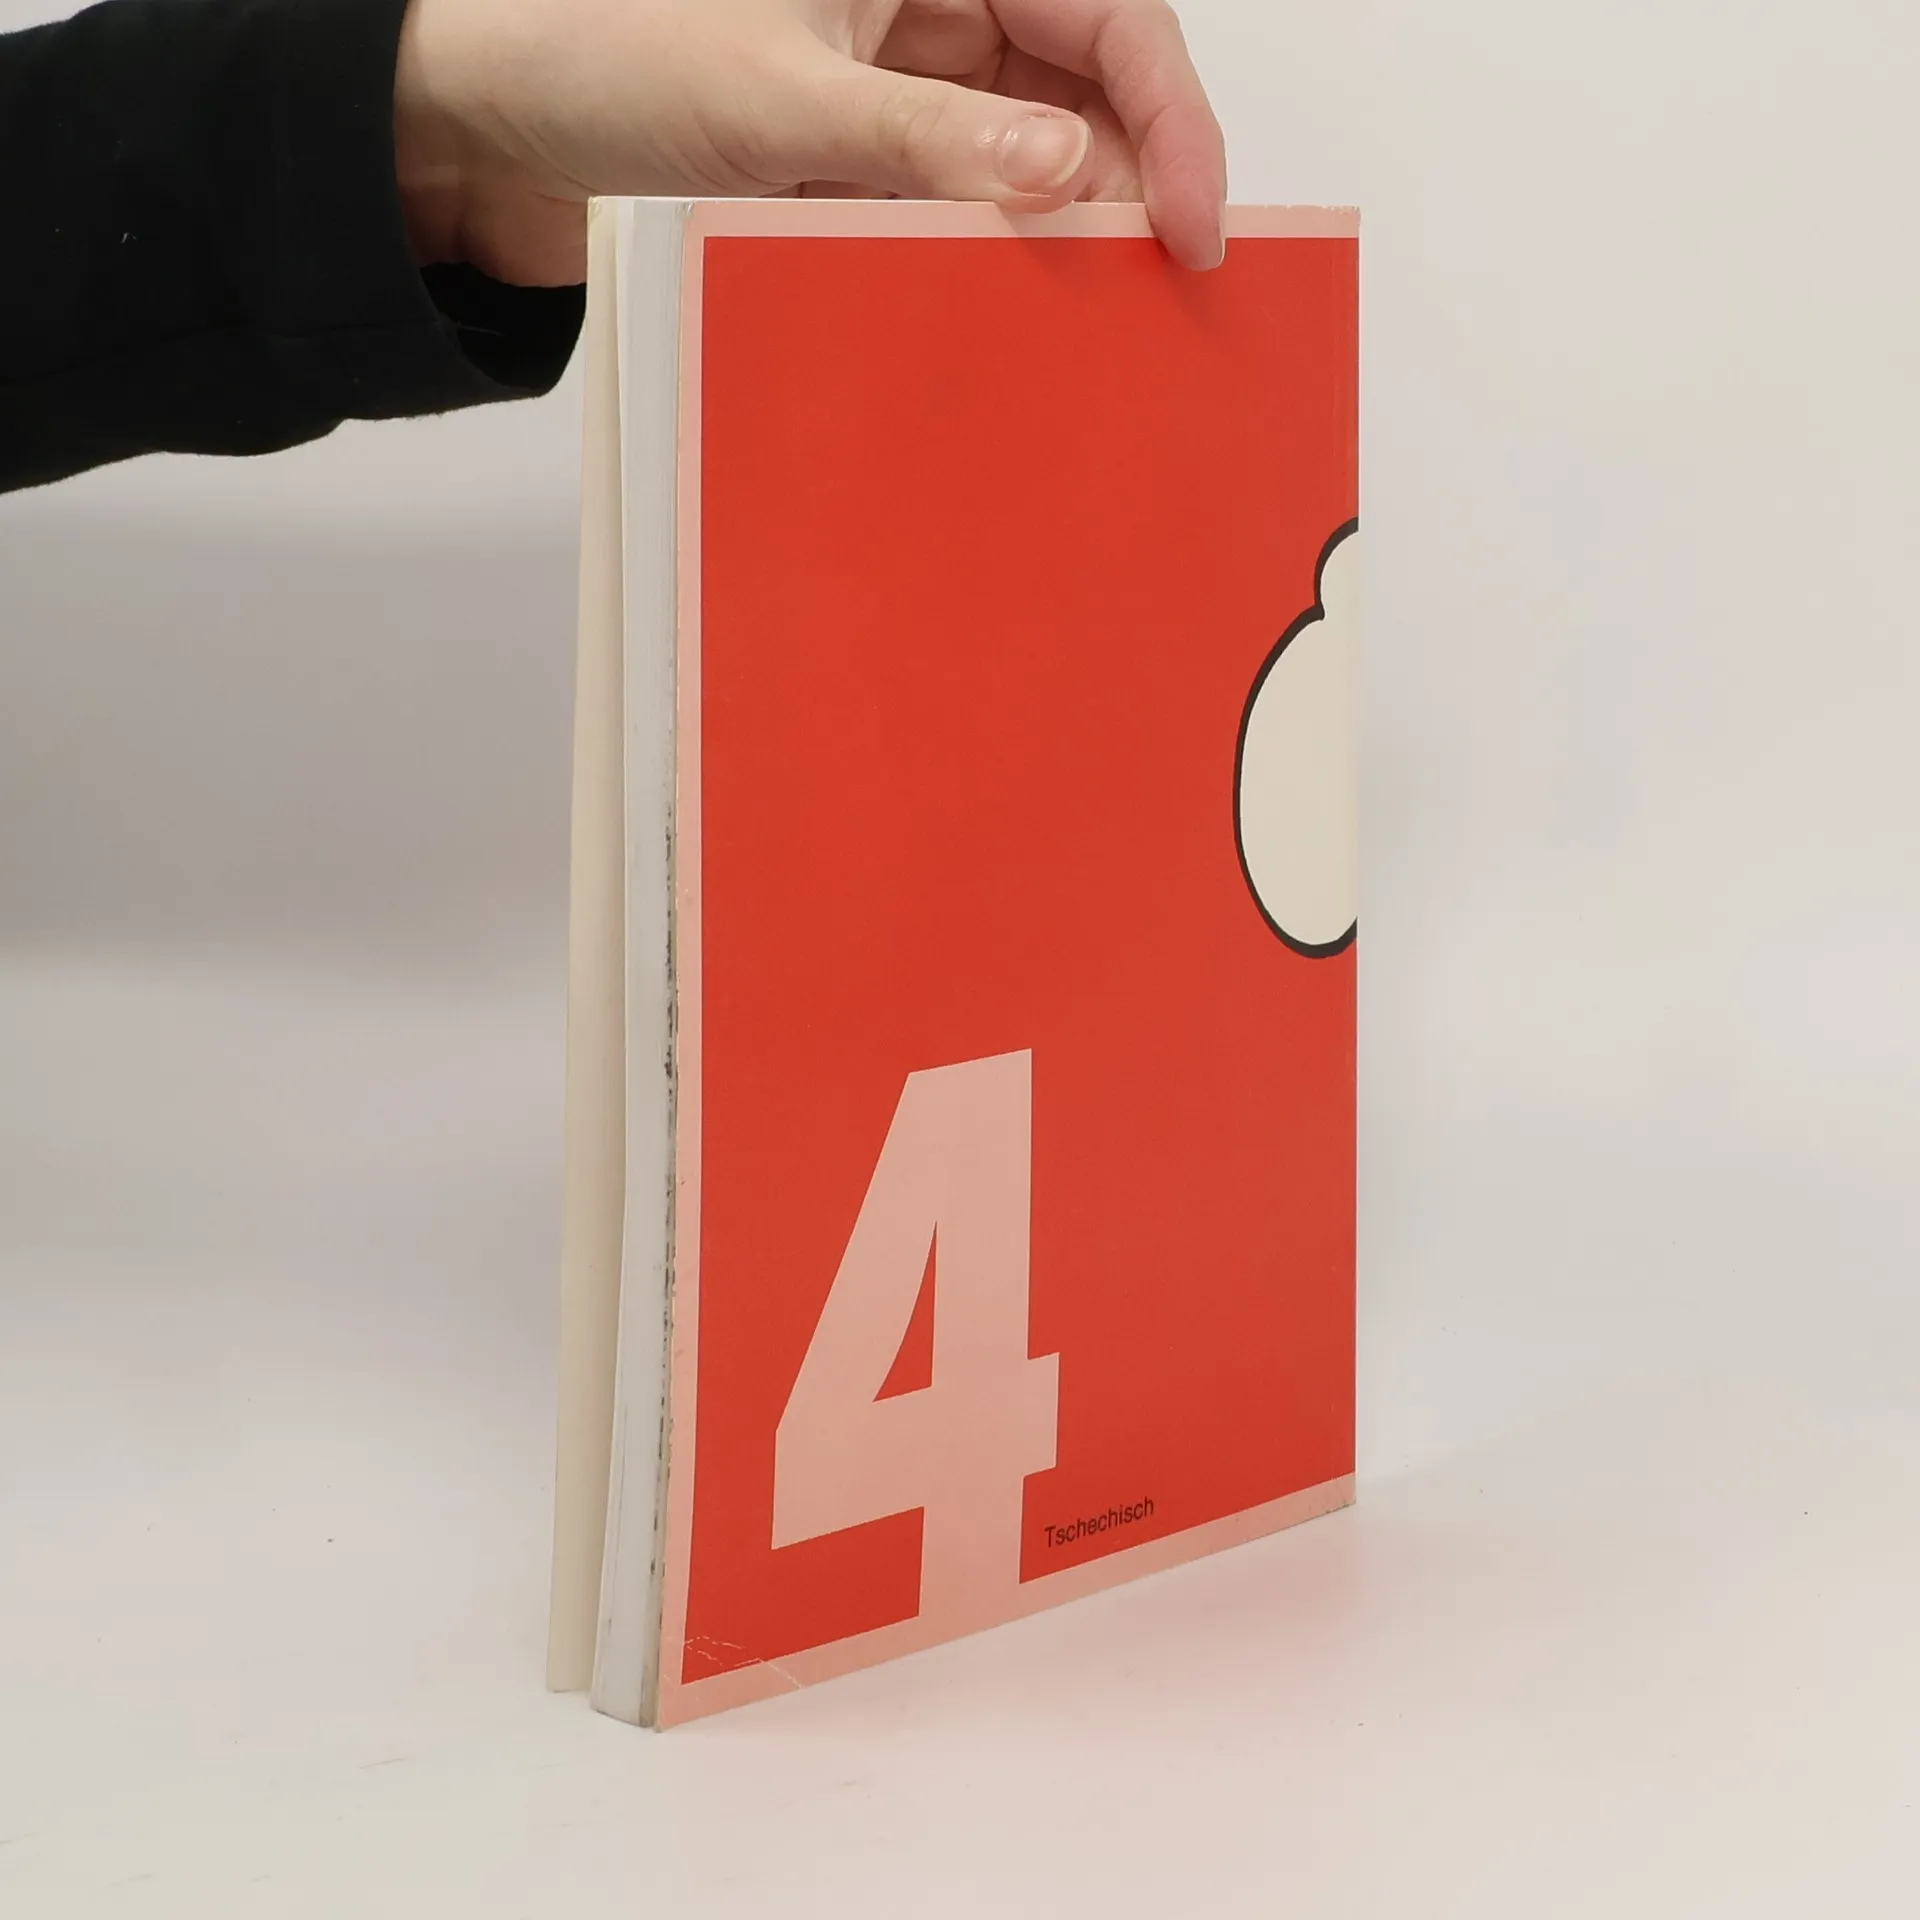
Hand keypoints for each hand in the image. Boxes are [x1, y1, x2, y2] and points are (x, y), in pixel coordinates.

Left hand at [392, 0, 1227, 287]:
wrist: (493, 125)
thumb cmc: (608, 54)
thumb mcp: (778, 98)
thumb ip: (925, 142)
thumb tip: (1063, 181)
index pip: (1106, 18)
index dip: (1170, 119)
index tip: (1191, 225)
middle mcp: (934, 11)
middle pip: (1087, 96)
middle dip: (1125, 191)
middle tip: (1145, 297)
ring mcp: (902, 91)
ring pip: (1027, 166)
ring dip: (1053, 242)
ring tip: (1075, 323)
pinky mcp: (867, 162)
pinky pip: (957, 212)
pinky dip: (978, 265)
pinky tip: (990, 319)